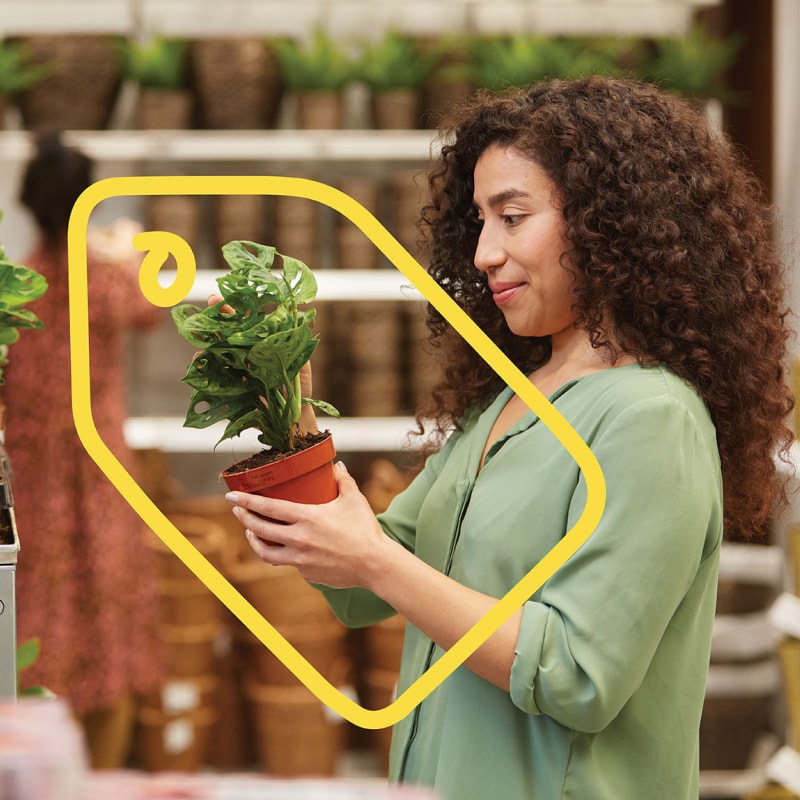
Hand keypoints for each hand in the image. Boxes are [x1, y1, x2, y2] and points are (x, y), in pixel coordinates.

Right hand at [208, 294, 316, 433]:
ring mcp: (234, 374)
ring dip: (207, 341)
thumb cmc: (298, 391)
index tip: (222, 297)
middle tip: (210, 303)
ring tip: (202, 329)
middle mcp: (244, 359)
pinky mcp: (228, 392)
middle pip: (226, 336)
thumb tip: (292, 322)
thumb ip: (293, 346)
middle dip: (217, 320)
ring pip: (216, 354)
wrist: (294, 420)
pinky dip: (204, 367)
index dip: (234, 312)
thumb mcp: (300, 366)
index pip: (244, 327)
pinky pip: (212, 378)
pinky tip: (199, 356)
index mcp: (259, 350)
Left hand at [225, 462, 386, 588]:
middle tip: (237, 510)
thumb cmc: (365, 530)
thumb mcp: (354, 499)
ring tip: (250, 532)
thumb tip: (338, 465)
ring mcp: (300, 559)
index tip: (232, 496)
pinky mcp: (306, 573)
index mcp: (307, 517)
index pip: (268, 508)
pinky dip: (282, 554)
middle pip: (259, 529)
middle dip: (244, 518)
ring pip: (265, 552)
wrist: (374, 564)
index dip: (247, 501)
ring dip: (254, 540)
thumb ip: (342, 480)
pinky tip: (284, 547)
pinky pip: (287, 562)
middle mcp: (298, 539)